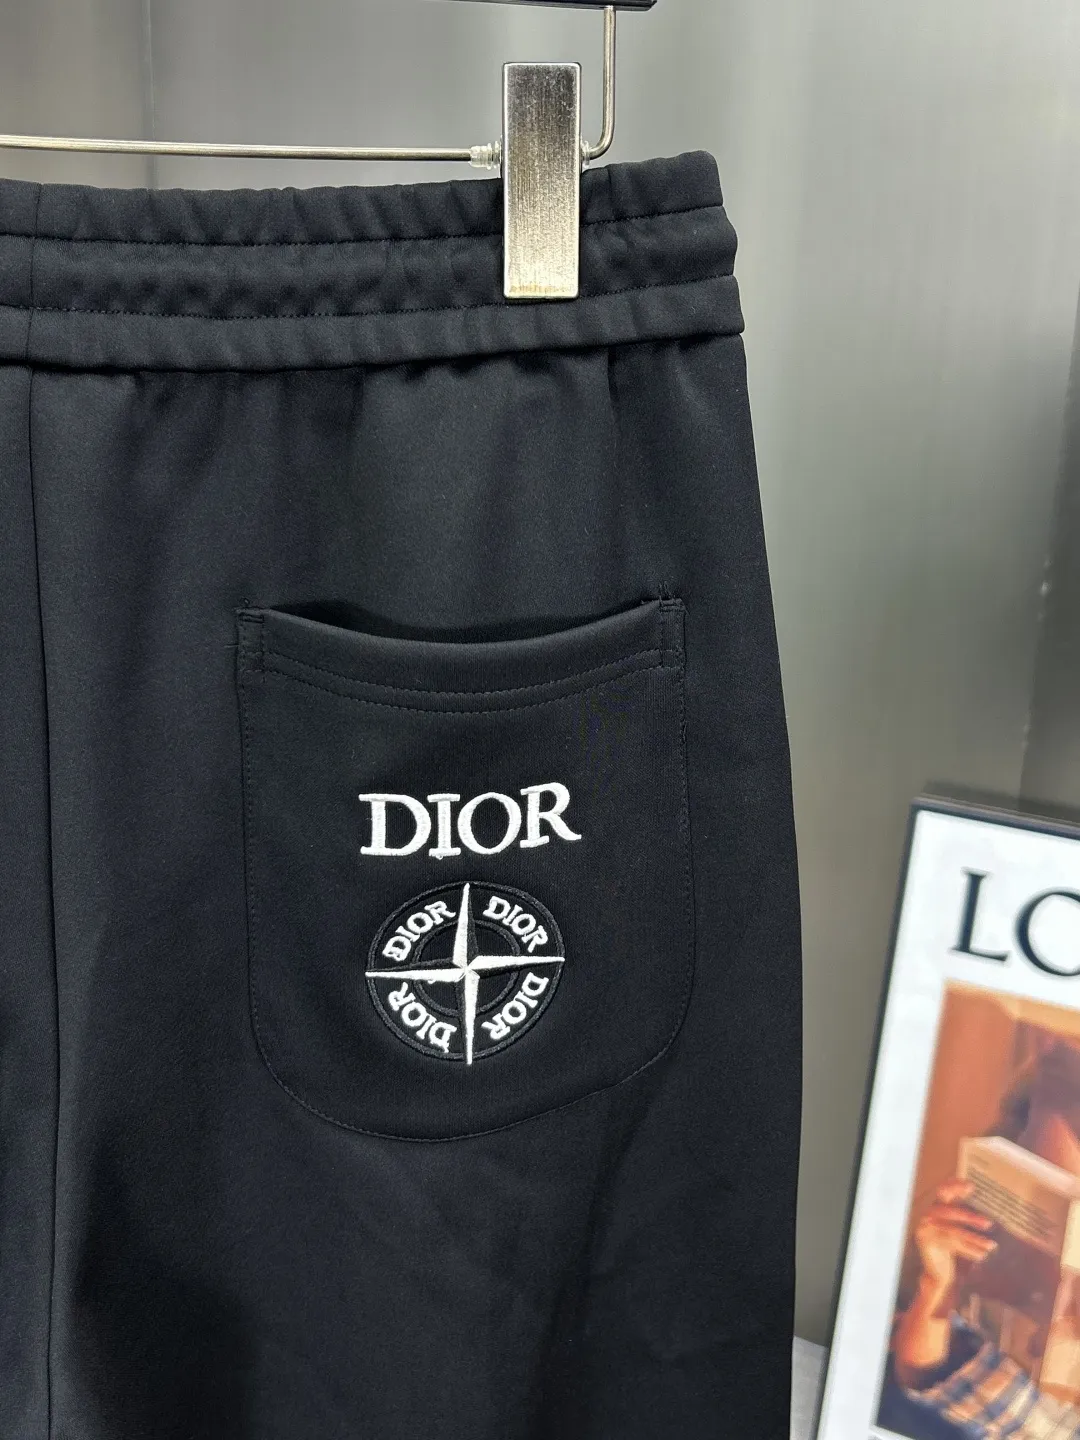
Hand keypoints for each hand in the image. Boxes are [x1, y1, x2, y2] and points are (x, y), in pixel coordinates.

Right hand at [913, 1179, 996, 1295]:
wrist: (937, 1273)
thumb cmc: (949, 1249)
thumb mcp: (956, 1229)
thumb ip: (962, 1214)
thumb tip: (976, 1195)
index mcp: (934, 1208)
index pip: (943, 1192)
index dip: (955, 1187)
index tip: (971, 1186)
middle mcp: (927, 1214)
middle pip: (950, 1212)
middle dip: (971, 1218)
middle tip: (989, 1224)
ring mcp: (924, 1227)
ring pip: (953, 1231)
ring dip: (974, 1239)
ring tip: (992, 1246)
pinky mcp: (925, 1241)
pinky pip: (950, 1244)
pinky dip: (968, 1249)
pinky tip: (982, 1255)